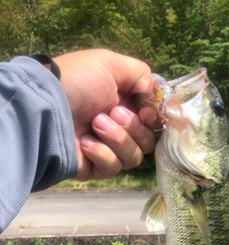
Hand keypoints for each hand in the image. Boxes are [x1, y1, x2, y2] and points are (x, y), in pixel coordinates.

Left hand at [54, 49, 157, 180]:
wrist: (45, 107)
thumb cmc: (77, 82)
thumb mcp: (110, 64)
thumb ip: (140, 74)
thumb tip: (154, 95)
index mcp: (125, 104)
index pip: (153, 122)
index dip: (154, 119)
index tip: (146, 112)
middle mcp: (119, 128)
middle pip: (147, 142)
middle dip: (134, 127)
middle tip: (113, 112)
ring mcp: (107, 149)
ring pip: (133, 157)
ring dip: (117, 139)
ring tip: (95, 123)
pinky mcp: (95, 167)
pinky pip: (113, 167)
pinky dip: (102, 153)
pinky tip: (86, 142)